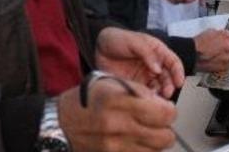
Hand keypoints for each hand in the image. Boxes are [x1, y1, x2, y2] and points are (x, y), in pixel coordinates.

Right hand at [59, 79, 175, 151]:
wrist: (58, 123)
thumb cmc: (84, 100)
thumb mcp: (111, 82)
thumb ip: (139, 90)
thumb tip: (162, 101)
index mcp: (118, 101)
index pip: (164, 113)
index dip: (169, 110)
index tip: (165, 107)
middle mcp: (117, 126)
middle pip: (165, 137)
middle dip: (166, 128)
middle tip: (159, 121)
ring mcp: (114, 146)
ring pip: (156, 151)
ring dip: (156, 141)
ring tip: (146, 131)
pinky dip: (144, 150)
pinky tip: (136, 140)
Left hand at [95, 27, 184, 97]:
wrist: (98, 47)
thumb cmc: (117, 39)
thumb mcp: (133, 41)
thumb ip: (147, 53)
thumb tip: (158, 69)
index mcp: (157, 51)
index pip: (173, 62)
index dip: (178, 72)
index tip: (179, 82)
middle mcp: (154, 65)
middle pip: (167, 77)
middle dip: (169, 86)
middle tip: (167, 93)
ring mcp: (144, 76)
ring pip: (157, 87)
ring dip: (159, 94)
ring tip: (156, 99)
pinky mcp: (134, 85)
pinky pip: (143, 93)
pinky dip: (146, 98)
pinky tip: (145, 100)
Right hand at [193, 29, 228, 72]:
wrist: (192, 54)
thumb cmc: (198, 43)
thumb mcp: (211, 32)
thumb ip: (221, 34)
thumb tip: (224, 37)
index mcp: (226, 36)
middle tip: (226, 52)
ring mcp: (227, 57)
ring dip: (227, 58)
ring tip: (218, 58)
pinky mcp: (223, 67)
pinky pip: (226, 66)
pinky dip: (223, 64)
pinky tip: (215, 62)